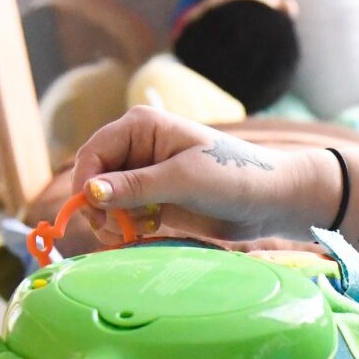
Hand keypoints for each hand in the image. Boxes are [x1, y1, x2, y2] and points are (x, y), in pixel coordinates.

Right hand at [69, 107, 334, 240]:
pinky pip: (127, 215)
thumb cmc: (233, 176)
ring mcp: (147, 175)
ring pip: (108, 201)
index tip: (93, 213)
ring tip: (135, 233)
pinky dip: (129, 227)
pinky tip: (147, 232)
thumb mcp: (183, 179)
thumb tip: (90, 192)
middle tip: (116, 231)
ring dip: (114, 220)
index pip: (93, 153)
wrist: (271, 200)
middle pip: (96, 178)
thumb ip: (136, 186)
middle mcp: (139, 147)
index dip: (86, 183)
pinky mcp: (157, 200)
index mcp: (141, 126)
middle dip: (100, 206)